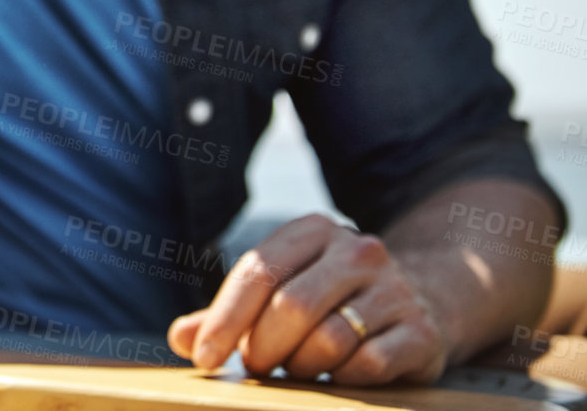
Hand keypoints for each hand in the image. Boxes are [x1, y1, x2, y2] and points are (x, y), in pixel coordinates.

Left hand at [167, 214, 448, 384]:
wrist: (427, 300)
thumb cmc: (331, 299)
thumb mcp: (281, 291)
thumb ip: (229, 314)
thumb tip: (182, 338)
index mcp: (313, 231)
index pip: (257, 272)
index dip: (224, 319)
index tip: (204, 358)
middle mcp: (358, 251)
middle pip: (291, 306)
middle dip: (262, 346)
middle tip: (256, 367)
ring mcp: (396, 289)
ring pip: (329, 339)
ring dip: (301, 366)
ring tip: (297, 368)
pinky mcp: (422, 332)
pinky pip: (368, 365)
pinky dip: (342, 378)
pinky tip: (338, 376)